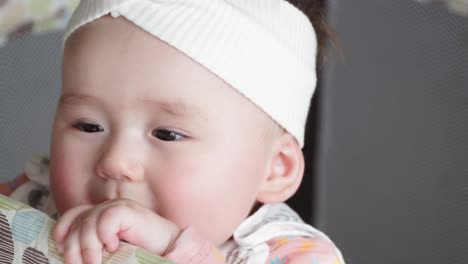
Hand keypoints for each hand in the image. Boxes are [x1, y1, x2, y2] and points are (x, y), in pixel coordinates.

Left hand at [53, 199, 179, 263]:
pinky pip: (106, 219)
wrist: (170, 250)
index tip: (60, 248)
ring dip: (88, 247)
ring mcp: (119, 207)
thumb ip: (94, 248)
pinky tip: (114, 247)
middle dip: (73, 247)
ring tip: (97, 263)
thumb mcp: (110, 253)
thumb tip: (70, 258)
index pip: (73, 215)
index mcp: (102, 216)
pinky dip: (105, 235)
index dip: (62, 230)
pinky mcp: (129, 210)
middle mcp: (108, 208)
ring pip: (88, 222)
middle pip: (77, 221)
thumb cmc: (142, 253)